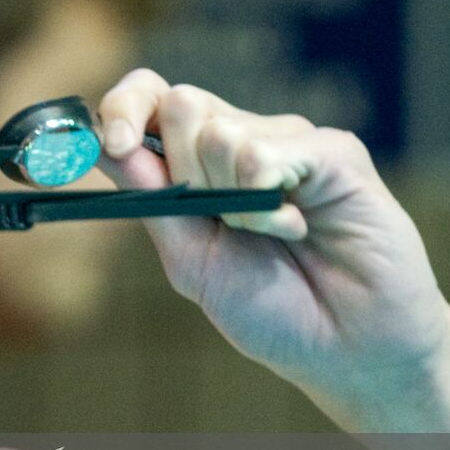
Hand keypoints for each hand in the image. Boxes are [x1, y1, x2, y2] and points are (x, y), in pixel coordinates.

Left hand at [97, 69, 449, 404]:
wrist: (347, 350)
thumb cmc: (272, 309)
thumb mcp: (191, 260)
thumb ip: (152, 199)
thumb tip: (102, 144)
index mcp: (201, 161)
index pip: (150, 98)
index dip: (123, 108)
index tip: (115, 144)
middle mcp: (245, 138)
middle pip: (180, 105)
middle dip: (184, 172)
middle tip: (223, 222)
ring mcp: (290, 141)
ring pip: (220, 133)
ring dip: (233, 201)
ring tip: (273, 236)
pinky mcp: (334, 151)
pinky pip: (265, 153)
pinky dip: (267, 204)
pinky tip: (299, 228)